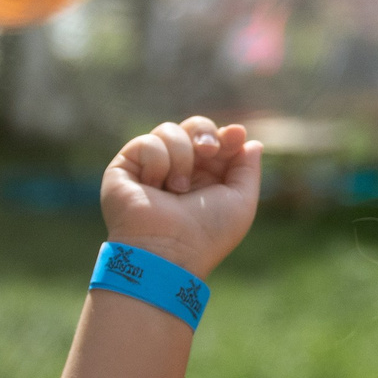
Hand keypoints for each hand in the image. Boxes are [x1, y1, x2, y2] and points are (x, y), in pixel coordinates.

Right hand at [102, 116, 262, 278]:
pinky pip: (147, 142)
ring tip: (178, 188)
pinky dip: (157, 163)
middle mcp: (178, 171)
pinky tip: (155, 187)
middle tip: (208, 150)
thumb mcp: (241, 202)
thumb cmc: (206, 234)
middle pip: (193, 127)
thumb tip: (251, 142)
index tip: (236, 135)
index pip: (216, 141)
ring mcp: (150, 168)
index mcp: (205, 179)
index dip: (226, 135)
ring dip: (181, 157)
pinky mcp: (125, 166)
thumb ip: (248, 170)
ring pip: (170, 131)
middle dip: (204, 133)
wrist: (167, 250)